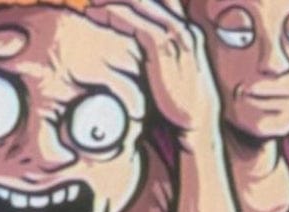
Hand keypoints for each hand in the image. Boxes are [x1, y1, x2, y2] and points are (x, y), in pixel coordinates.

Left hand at [84, 0, 221, 138]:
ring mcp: (176, 38)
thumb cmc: (177, 104)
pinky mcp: (165, 52)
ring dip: (117, 0)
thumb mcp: (166, 75)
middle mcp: (182, 28)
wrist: (195, 123)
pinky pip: (139, 26)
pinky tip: (101, 13)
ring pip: (144, 6)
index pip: (161, 1)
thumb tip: (130, 59)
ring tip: (93, 0)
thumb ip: (154, 60)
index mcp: (185, 32)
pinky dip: (119, 16)